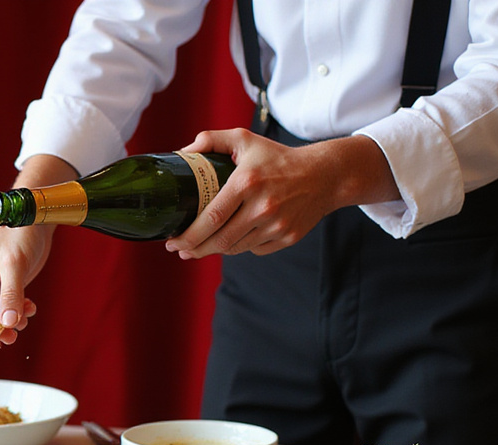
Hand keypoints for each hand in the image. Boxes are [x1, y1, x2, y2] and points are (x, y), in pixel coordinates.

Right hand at [0, 154, 76, 362]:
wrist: (35, 214)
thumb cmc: (19, 231)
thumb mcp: (15, 264)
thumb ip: (11, 295)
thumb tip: (8, 324)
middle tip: (6, 342)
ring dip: (6, 324)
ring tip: (22, 326)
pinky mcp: (3, 283)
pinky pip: (5, 306)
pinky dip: (17, 312)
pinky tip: (29, 309)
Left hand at [165, 129, 396, 258]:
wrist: (325, 174)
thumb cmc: (279, 158)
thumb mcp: (246, 140)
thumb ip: (213, 140)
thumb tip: (184, 152)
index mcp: (247, 183)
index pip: (210, 219)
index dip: (187, 236)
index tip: (172, 240)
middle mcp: (263, 207)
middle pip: (219, 241)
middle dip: (193, 249)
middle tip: (180, 249)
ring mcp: (277, 225)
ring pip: (234, 249)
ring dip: (213, 250)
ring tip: (200, 246)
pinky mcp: (287, 237)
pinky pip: (254, 250)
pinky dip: (240, 247)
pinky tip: (233, 238)